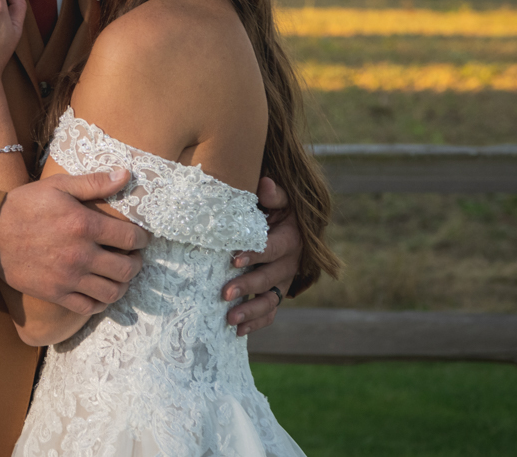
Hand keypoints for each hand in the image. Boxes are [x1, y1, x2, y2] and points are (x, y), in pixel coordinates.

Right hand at [0, 170, 149, 313]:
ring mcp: (68, 277)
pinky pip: (89, 307)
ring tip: (120, 276)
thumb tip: (126, 175)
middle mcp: (80, 254)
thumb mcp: (58, 186)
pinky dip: (101, 302)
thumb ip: (94, 182)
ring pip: (112, 292)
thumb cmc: (24, 204)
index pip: (130, 238)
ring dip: (123, 285)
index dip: (142, 239)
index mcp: (84, 225)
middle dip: (137, 263)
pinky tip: (100, 292)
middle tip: (134, 258)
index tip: (141, 238)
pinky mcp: (55, 293)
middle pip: (127, 269)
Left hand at [222, 176, 301, 335]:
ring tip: (230, 319)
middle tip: (224, 293)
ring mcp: (284, 282)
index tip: (234, 260)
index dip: (254, 254)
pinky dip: (256, 323)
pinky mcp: (278, 293)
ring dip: (251, 311)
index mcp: (290, 240)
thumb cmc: (278, 210)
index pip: (271, 249)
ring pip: (270, 301)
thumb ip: (273, 195)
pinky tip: (237, 332)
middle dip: (247, 286)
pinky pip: (270, 312)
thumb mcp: (281, 200)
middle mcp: (290, 264)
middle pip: (269, 279)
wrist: (292, 228)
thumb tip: (264, 184)